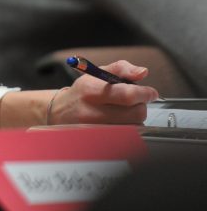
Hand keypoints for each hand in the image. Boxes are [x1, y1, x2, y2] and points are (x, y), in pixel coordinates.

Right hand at [0, 60, 158, 129]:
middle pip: (135, 113)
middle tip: (134, 102)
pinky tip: (119, 123)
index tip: (150, 93)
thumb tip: (142, 73)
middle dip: (140, 106)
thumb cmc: (83, 91)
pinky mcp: (97, 141)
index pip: (126, 94)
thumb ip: (122, 68)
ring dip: (135, 119)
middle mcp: (90, 111)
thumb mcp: (97, 73)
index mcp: (91, 90)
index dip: (144, 93)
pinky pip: (125, 138)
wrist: (59, 111)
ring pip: (133, 127)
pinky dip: (128, 130)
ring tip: (123, 112)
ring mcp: (93, 129)